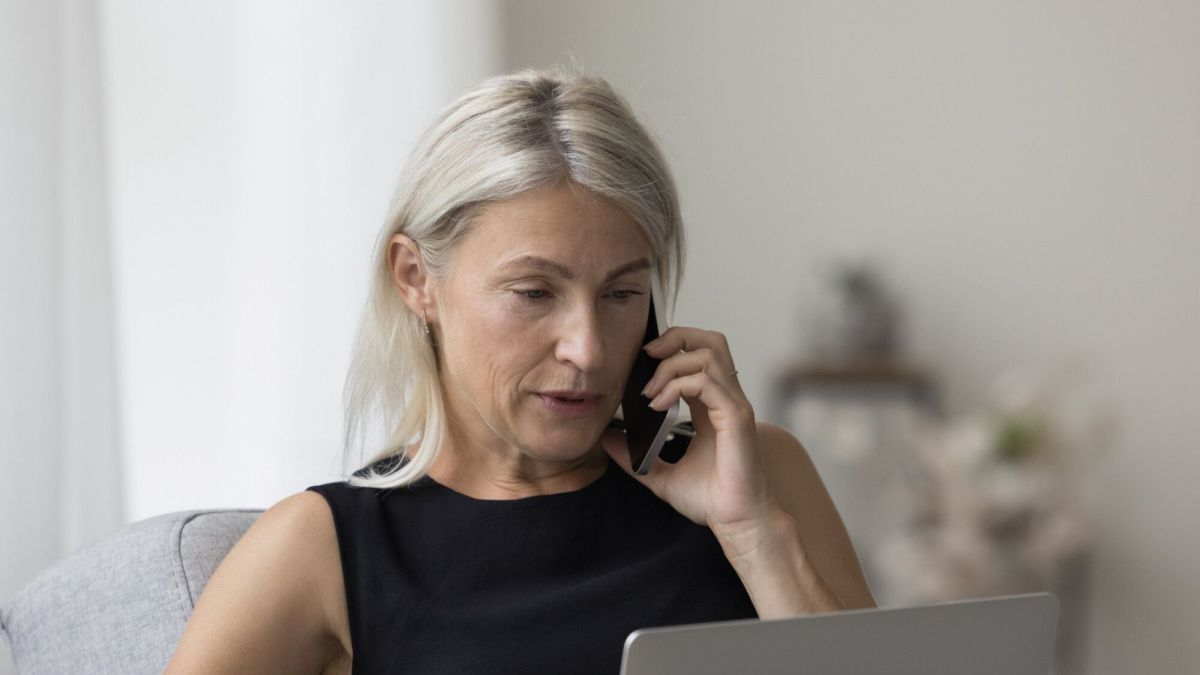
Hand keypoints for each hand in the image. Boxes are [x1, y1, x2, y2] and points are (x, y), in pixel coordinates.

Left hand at [599, 326, 781, 532]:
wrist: (736, 523)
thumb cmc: (710, 500)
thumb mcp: (658, 473)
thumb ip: (633, 455)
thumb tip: (605, 439)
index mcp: (712, 405)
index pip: (698, 355)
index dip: (670, 349)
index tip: (641, 365)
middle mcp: (726, 399)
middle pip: (710, 340)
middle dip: (676, 338)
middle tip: (647, 357)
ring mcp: (734, 405)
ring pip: (708, 354)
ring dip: (671, 366)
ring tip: (649, 392)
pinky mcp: (737, 417)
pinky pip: (706, 382)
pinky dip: (677, 386)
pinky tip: (659, 406)